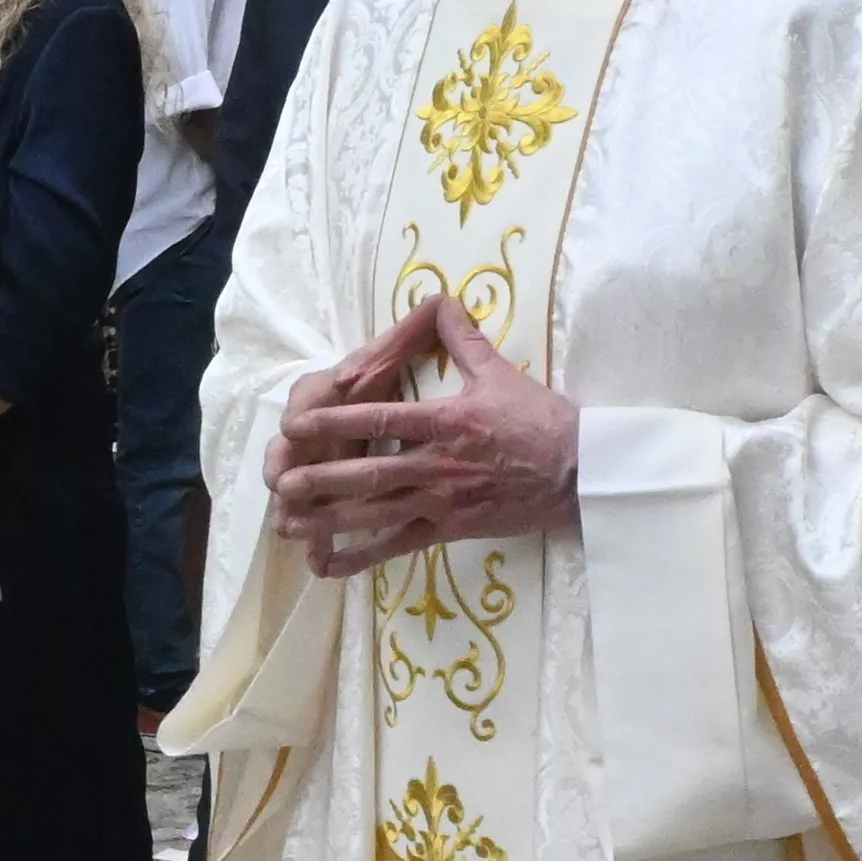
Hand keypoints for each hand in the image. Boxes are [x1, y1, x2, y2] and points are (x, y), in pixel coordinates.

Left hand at [271, 299, 577, 578]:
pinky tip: (329, 562)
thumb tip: (441, 298)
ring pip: (377, 514)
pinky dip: (363, 556)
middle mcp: (437, 465)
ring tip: (289, 522)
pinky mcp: (450, 530)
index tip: (297, 423)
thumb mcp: (500, 372)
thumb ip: (463, 338)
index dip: (336, 422)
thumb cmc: (541, 421)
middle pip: (369, 474)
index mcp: (446, 422)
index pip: (381, 420)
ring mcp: (442, 502)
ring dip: (330, 519)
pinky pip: (399, 546)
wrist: (581, 472)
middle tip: (280, 482)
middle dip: (322, 479)